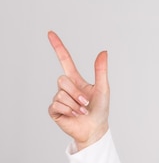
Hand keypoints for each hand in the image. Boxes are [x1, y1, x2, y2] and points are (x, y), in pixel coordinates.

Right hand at [47, 31, 109, 150]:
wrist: (96, 129)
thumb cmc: (100, 110)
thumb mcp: (103, 89)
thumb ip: (101, 70)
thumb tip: (103, 52)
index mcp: (76, 80)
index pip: (65, 60)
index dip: (58, 47)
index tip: (50, 33)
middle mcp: (65, 87)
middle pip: (62, 79)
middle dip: (76, 92)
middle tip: (86, 103)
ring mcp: (59, 98)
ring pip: (61, 93)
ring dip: (75, 104)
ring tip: (82, 111)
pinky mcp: (54, 110)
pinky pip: (57, 104)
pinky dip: (69, 110)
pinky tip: (75, 115)